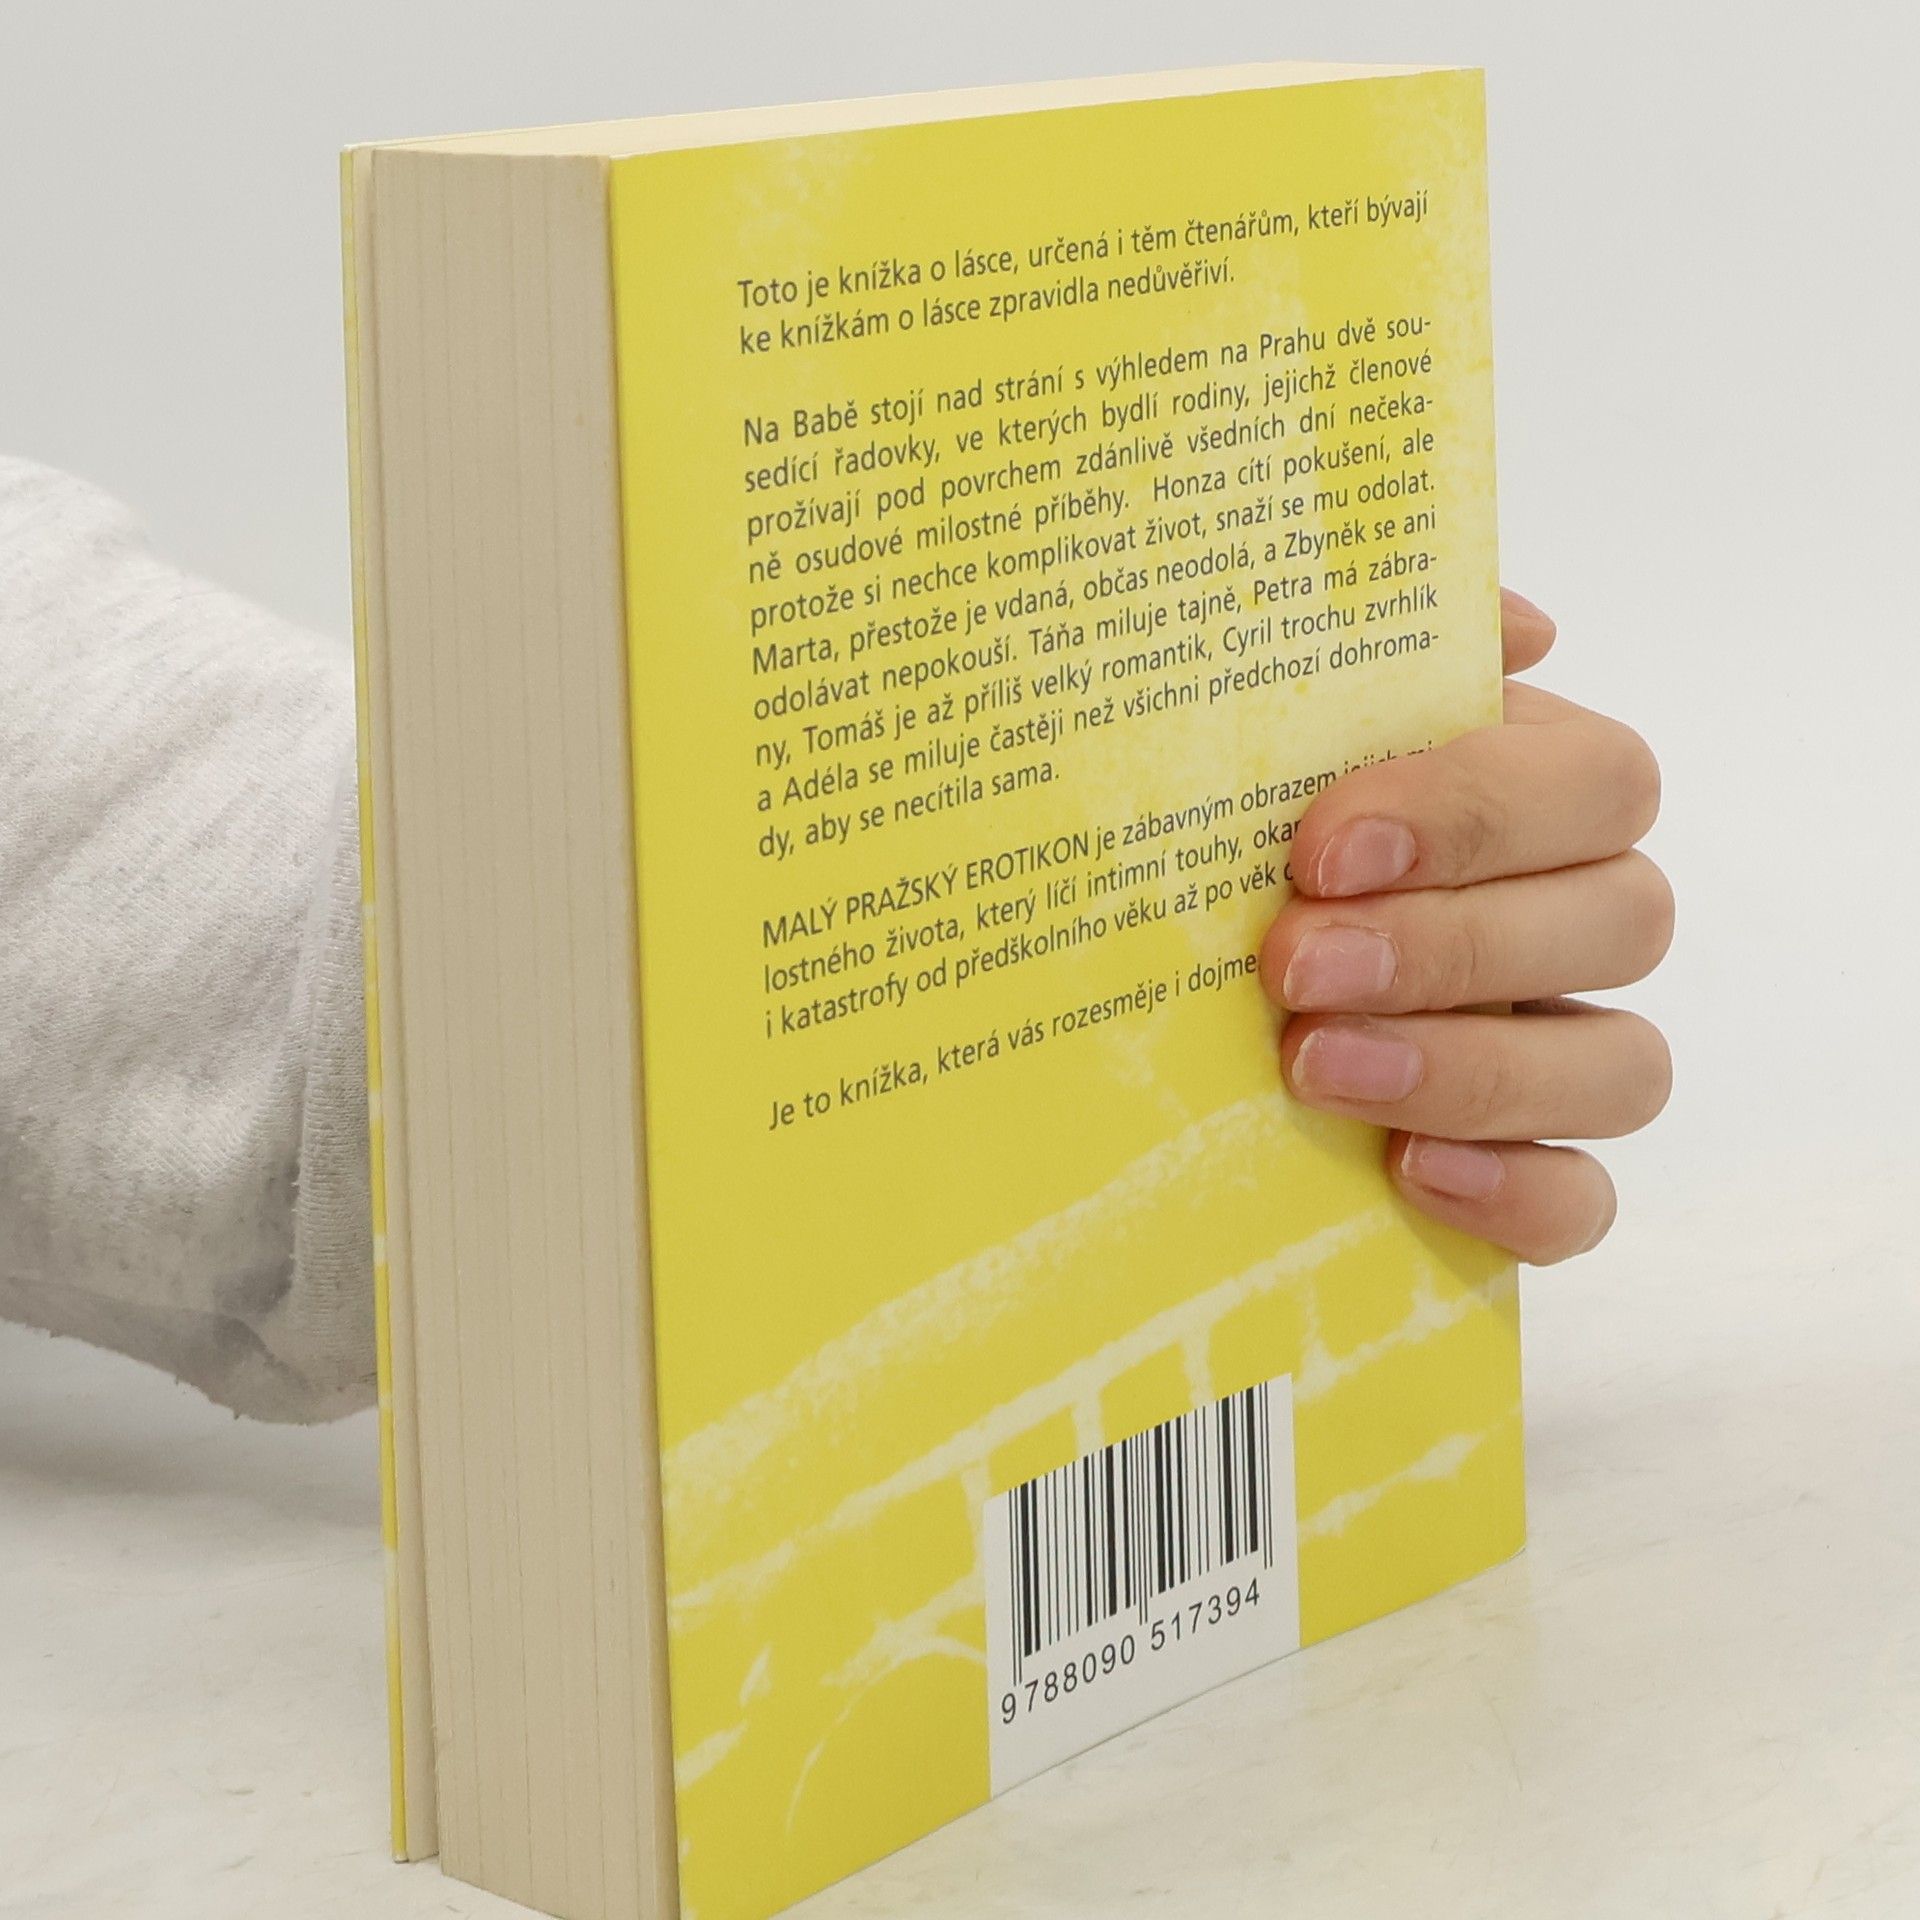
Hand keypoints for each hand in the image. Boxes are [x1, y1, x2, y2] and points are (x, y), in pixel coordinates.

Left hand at [1260, 589, 1672, 1263]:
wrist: (1136, 970)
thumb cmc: (1220, 825)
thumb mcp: (1261, 722)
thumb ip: (1372, 655)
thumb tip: (1521, 626)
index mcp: (1530, 792)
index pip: (1597, 784)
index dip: (1478, 815)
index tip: (1322, 848)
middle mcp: (1569, 917)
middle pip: (1624, 922)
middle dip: (1453, 946)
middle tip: (1293, 966)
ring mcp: (1558, 1050)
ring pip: (1622, 1066)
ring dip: (1476, 1068)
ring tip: (1317, 1069)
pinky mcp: (1523, 1171)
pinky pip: (1584, 1202)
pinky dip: (1515, 1193)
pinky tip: (1406, 1172)